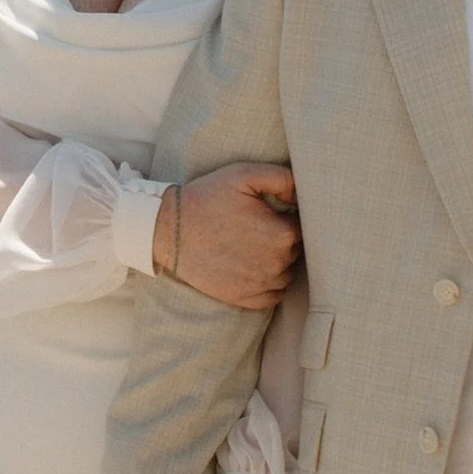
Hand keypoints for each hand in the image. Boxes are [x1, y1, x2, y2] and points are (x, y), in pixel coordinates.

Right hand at [167, 163, 298, 308]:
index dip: (290, 216)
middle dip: (284, 237)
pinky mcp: (246, 299)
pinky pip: (274, 295)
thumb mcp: (243, 175)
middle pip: (297, 250)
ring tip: (255, 245)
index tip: (274, 210)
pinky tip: (255, 267)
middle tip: (260, 226)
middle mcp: (277, 263)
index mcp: (282, 233)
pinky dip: (270, 283)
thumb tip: (302, 191)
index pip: (304, 225)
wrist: (168, 230)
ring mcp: (261, 284)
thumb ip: (281, 177)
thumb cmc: (206, 198)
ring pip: (287, 272)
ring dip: (279, 261)